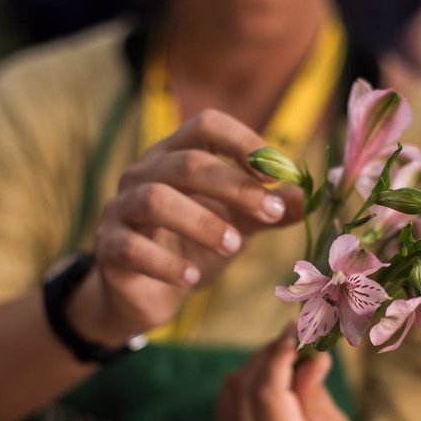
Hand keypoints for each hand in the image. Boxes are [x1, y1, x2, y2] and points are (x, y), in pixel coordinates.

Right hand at [69, 110, 302, 343]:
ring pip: (155, 199)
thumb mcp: (237, 226)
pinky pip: (131, 247)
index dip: (244, 141)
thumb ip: (269, 211)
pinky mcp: (108, 248)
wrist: (146, 296)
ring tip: (233, 247)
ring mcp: (120, 209)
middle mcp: (144, 173)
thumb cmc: (192, 248)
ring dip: (201, 221)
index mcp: (176, 156)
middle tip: (270, 214)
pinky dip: (165, 263)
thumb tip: (312, 197)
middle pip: (186, 162)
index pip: (207, 124)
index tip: (278, 174)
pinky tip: (191, 277)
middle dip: (234, 186)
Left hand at [216, 326, 372, 420]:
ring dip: (254, 367)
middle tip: (293, 339)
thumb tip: (306, 355)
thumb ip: (315, 395)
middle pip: (245, 389)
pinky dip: (243, 384)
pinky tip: (268, 379)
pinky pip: (225, 407)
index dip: (277, 356)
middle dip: (267, 355)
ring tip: (284, 359)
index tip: (294, 331)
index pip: (269, 395)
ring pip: (230, 394)